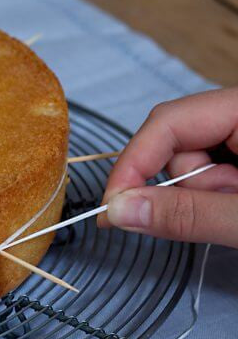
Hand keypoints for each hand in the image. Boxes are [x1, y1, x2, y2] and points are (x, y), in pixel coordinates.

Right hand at [98, 87, 237, 247]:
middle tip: (218, 216)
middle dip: (182, 189)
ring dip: (199, 198)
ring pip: (187, 165)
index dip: (132, 165)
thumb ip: (189, 214)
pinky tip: (232, 210)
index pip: (167, 122)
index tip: (112, 209)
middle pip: (174, 145)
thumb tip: (119, 211)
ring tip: (235, 216)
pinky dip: (206, 199)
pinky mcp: (237, 156)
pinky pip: (201, 176)